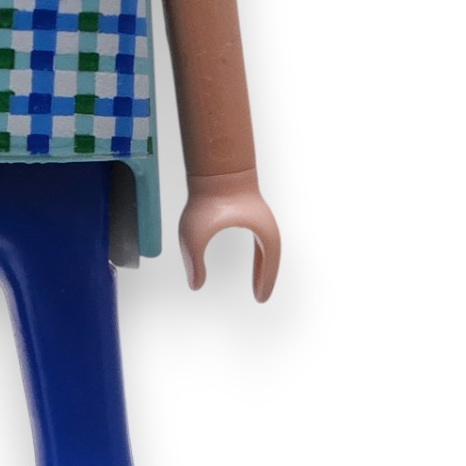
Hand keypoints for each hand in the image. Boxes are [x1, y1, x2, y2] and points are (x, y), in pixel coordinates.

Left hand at [178, 169, 280, 301]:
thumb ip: (194, 260)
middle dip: (266, 276)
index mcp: (262, 231)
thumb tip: (195, 285)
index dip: (265, 281)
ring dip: (263, 264)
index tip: (260, 299)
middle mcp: (265, 224)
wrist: (213, 167)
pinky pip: (259, 237)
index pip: (269, 262)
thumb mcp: (194, 234)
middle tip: (260, 295)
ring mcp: (258, 215)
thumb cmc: (206, 198)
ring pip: (267, 247)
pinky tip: (252, 258)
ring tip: (257, 281)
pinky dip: (258, 253)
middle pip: (271, 256)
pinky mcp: (249, 209)